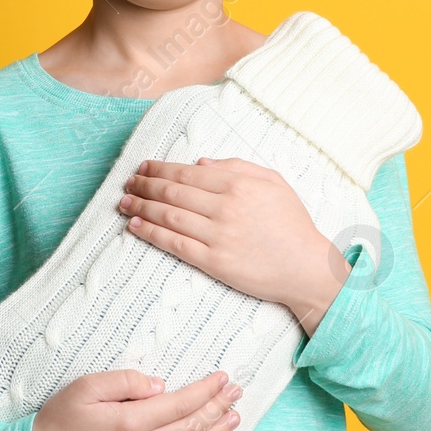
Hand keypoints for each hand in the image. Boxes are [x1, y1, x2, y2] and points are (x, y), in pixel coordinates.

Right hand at [30, 368, 242, 430]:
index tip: (223, 378)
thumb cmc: (60, 417)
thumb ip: (125, 382)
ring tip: (234, 419)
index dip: (205, 390)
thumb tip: (161, 386)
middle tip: (237, 393)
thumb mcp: (87, 386)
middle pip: (189, 428)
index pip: (180, 404)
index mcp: (128, 422)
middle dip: (217, 409)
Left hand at [119, 157, 348, 333]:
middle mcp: (225, 207)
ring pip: (168, 215)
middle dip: (145, 184)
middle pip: (173, 191)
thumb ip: (237, 166)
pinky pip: (174, 244)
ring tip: (123, 201)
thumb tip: (200, 162)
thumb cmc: (292, 224)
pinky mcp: (214, 262)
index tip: (144, 166)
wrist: (307, 268)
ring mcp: (218, 235)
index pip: (187, 172)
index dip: (160, 168)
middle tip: (128, 182)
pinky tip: (135, 225)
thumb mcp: (273, 182)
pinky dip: (151, 233)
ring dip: (141, 206)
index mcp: (238, 184)